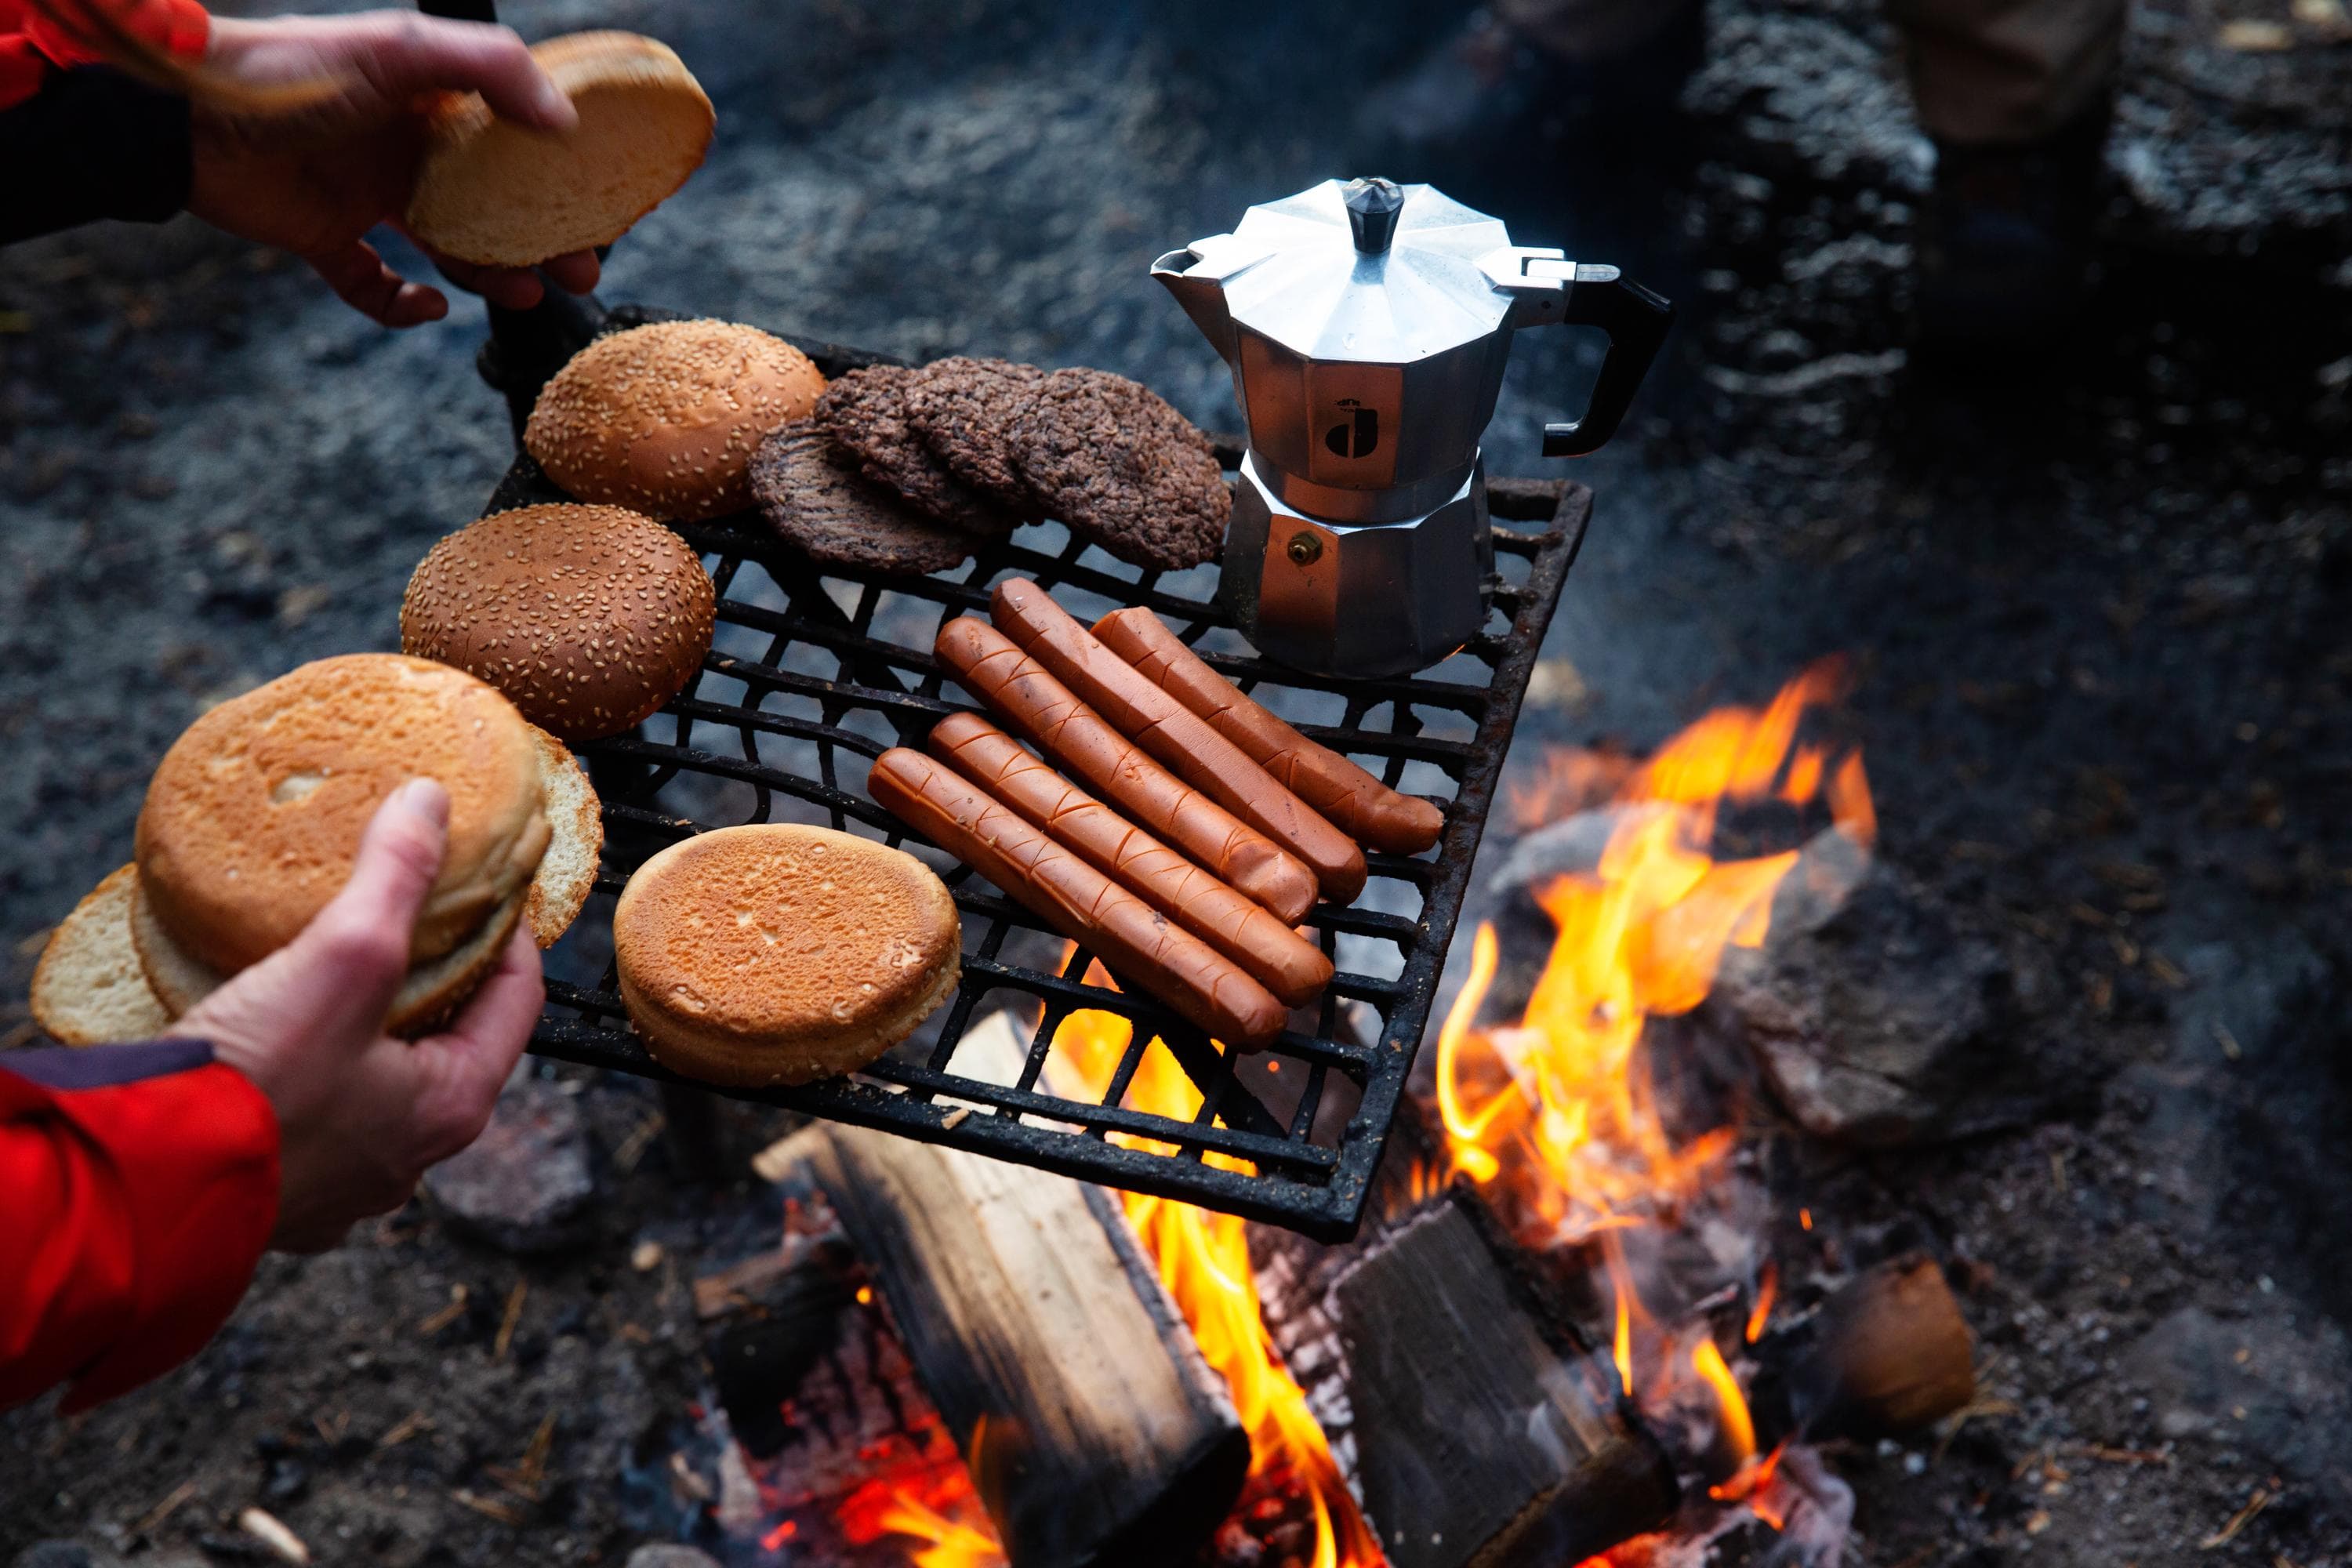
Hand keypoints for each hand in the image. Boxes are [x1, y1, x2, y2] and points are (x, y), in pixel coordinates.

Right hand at [179, 779, 545, 1250]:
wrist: (137, 1190)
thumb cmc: (255, 1089)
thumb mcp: (343, 961)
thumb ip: (394, 879)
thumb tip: (430, 803)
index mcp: (451, 1108)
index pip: (517, 1000)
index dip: (507, 932)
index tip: (487, 884)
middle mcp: (406, 1156)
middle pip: (447, 1038)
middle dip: (433, 975)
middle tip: (411, 914)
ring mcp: (338, 1179)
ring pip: (375, 1078)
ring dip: (365, 1022)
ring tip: (338, 960)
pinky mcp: (273, 1185)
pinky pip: (308, 1108)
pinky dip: (304, 1062)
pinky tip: (272, 1026)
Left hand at [187, 10, 601, 325]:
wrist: (188, 118)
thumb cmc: (292, 72)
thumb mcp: (401, 51)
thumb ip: (490, 68)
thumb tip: (563, 120)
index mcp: (425, 101)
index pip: (508, 140)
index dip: (553, 173)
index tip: (593, 203)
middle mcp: (400, 147)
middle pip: (490, 203)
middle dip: (539, 240)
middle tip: (579, 272)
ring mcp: (363, 194)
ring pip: (446, 248)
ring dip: (490, 275)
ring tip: (524, 293)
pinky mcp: (323, 237)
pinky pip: (374, 285)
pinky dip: (402, 305)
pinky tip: (428, 308)